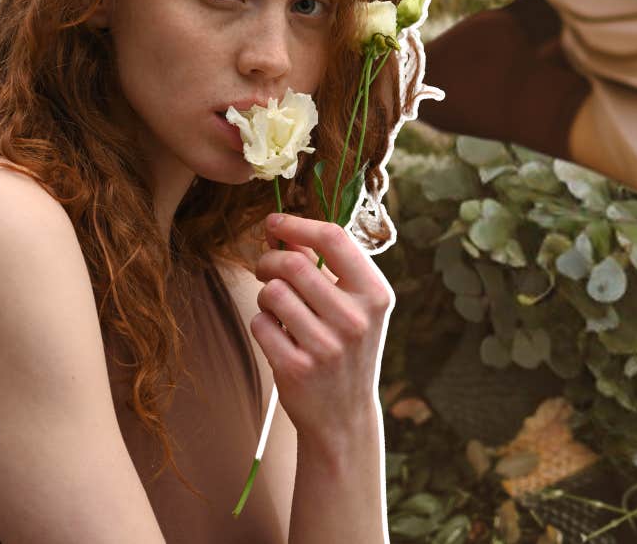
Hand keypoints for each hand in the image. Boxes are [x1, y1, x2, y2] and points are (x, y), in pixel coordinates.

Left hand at [251, 213, 393, 451]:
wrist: (344, 415)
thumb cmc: (346, 349)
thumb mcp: (353, 307)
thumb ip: (324, 267)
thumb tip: (280, 230)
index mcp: (376, 294)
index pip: (334, 239)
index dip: (297, 225)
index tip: (274, 223)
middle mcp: (356, 318)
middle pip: (294, 264)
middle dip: (269, 260)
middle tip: (264, 267)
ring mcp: (327, 346)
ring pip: (272, 293)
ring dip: (265, 296)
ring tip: (276, 308)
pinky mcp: (297, 368)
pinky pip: (260, 324)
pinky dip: (261, 324)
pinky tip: (277, 335)